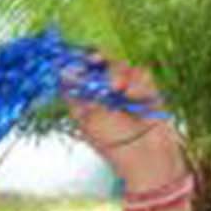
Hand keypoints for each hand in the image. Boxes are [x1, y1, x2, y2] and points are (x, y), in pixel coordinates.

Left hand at [67, 58, 184, 192]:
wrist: (147, 154)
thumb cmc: (114, 142)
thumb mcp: (90, 117)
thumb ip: (81, 93)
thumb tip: (64, 72)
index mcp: (82, 101)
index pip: (74, 76)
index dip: (73, 64)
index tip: (70, 57)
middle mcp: (101, 93)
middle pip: (97, 65)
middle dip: (97, 60)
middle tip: (96, 58)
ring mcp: (123, 90)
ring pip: (119, 66)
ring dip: (118, 74)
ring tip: (119, 89)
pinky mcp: (144, 89)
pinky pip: (141, 74)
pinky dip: (138, 83)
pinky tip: (136, 97)